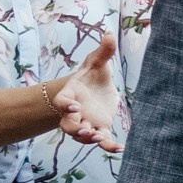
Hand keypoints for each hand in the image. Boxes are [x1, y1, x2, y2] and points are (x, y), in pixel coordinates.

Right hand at [54, 31, 121, 148]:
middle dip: (74, 129)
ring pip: (82, 136)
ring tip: (98, 138)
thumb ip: (103, 51)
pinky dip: (109, 147)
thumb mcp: (97, 62)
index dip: (65, 106)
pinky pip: (102, 141)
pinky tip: (120, 149)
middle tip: (86, 130)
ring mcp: (87, 122)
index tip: (74, 107)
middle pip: (67, 125)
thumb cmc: (92, 75)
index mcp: (70, 94)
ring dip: (88, 139)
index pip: (61, 101)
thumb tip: (110, 33)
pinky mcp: (100, 129)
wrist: (95, 90)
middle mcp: (76, 112)